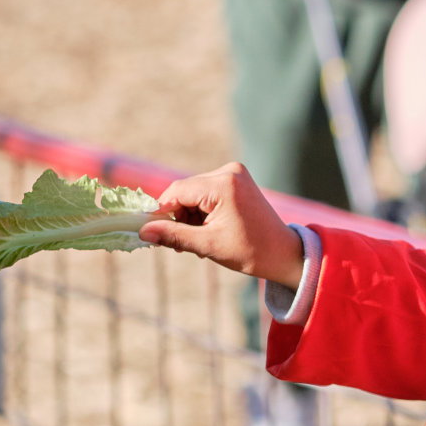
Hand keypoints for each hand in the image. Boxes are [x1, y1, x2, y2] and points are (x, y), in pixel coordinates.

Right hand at [138, 163, 303, 288]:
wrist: (283, 253)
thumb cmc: (249, 251)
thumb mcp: (207, 245)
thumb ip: (172, 235)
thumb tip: (142, 232)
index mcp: (223, 185)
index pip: (177, 192)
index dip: (160, 212)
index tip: (150, 232)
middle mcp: (228, 172)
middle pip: (184, 191)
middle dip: (177, 217)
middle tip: (178, 244)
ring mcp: (234, 173)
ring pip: (192, 193)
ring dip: (188, 216)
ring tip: (195, 240)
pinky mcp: (236, 179)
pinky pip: (205, 192)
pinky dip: (199, 211)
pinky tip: (205, 229)